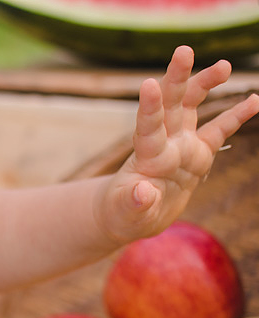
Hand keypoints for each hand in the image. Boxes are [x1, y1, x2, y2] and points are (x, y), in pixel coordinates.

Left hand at [96, 45, 258, 243]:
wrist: (133, 215)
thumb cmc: (123, 214)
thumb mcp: (126, 214)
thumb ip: (135, 203)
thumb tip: (143, 192)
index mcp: (146, 157)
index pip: (147, 127)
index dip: (149, 107)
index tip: (148, 84)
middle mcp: (164, 143)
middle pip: (171, 105)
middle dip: (177, 78)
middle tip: (183, 50)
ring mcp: (182, 145)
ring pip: (193, 108)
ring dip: (205, 84)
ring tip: (225, 66)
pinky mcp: (198, 154)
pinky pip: (220, 131)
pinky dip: (236, 116)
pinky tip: (255, 100)